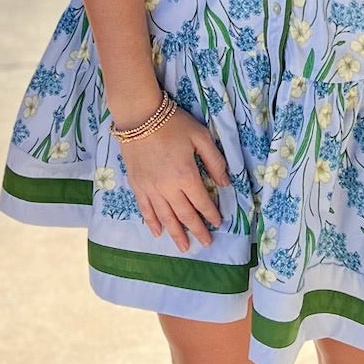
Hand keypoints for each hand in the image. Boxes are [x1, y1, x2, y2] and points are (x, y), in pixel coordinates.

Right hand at [115, 99, 231, 252]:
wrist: (139, 117)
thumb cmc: (173, 124)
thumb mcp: (201, 137)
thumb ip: (215, 161)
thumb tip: (226, 183)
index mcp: (187, 176)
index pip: (202, 202)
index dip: (211, 214)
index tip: (219, 223)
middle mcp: (168, 188)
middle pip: (185, 215)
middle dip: (197, 230)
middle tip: (206, 243)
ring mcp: (151, 189)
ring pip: (166, 217)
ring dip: (176, 233)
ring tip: (184, 247)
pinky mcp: (137, 186)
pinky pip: (146, 209)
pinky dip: (153, 223)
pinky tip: (158, 232)